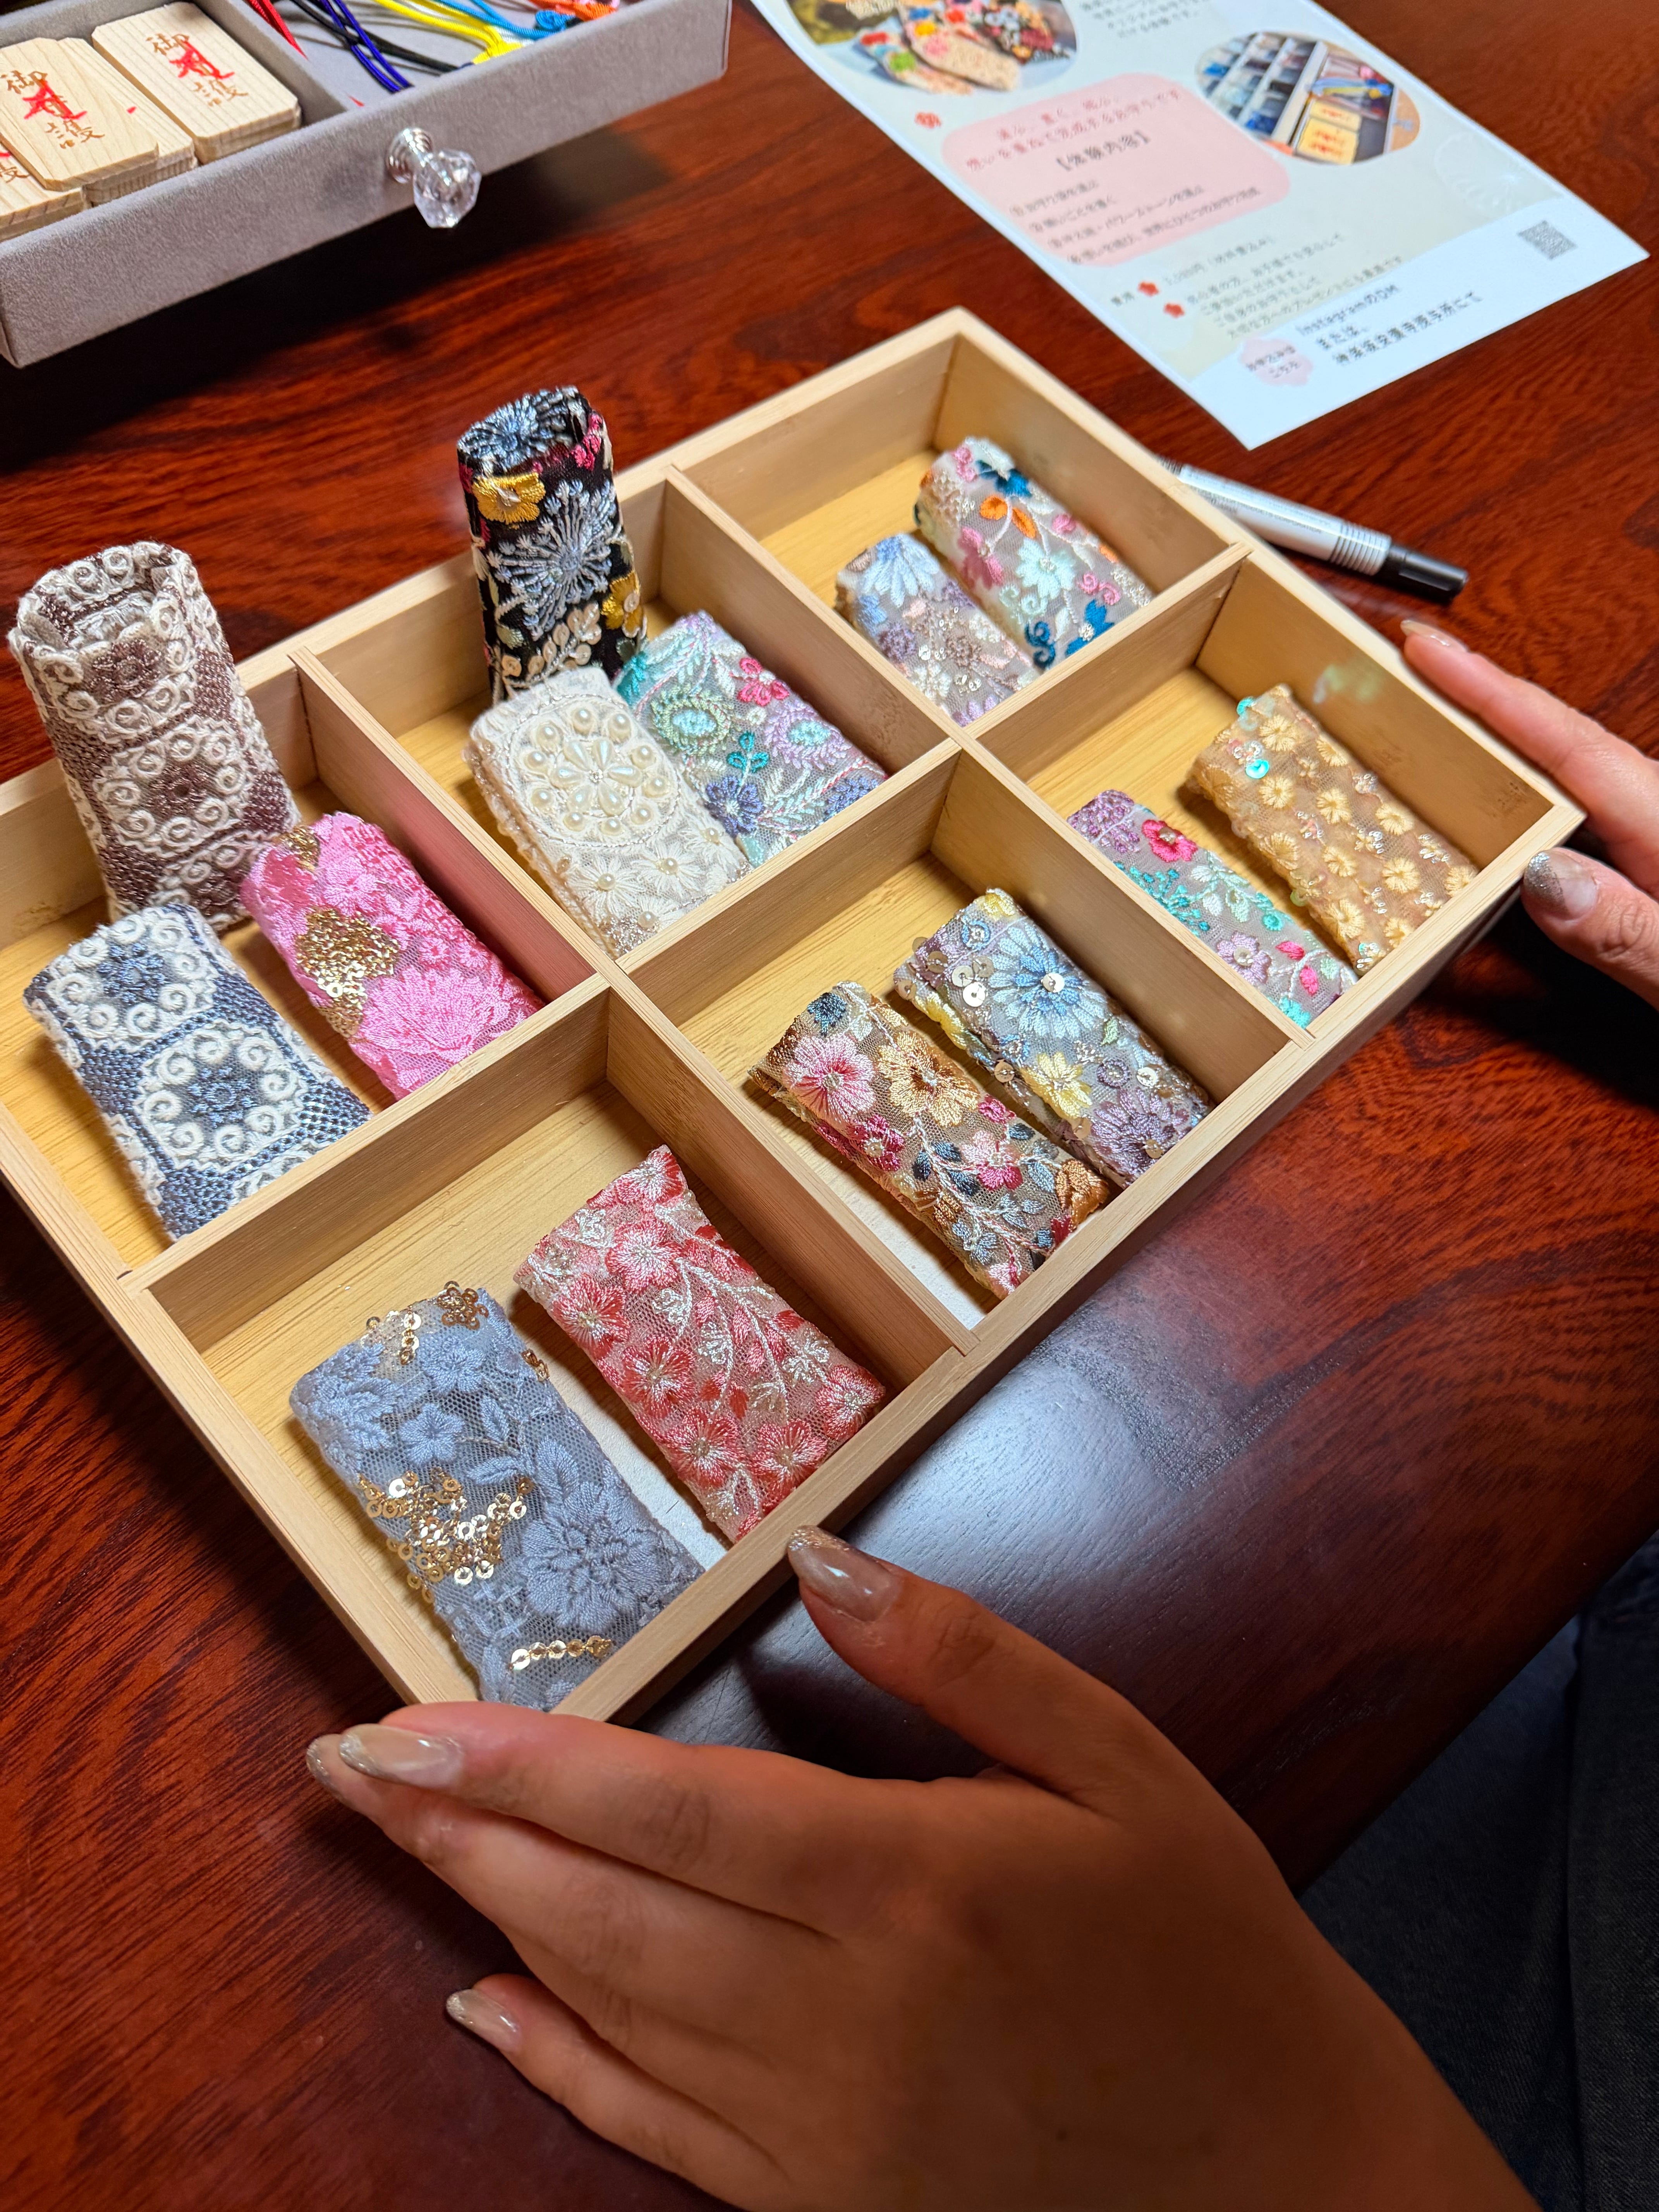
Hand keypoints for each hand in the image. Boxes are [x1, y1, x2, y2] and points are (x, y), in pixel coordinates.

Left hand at [308, 1532, 1533, 2210]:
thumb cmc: (1205, 1949)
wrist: (1287, 2176)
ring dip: (487, 1921)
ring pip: (608, 2011)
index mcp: (913, 1885)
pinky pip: (655, 2137)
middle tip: (351, 1768)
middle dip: (458, 1832)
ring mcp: (825, 2134)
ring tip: (400, 1846)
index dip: (517, 1766)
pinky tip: (487, 2007)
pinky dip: (559, 2066)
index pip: (664, 1809)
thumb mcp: (1118, 1765)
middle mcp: (846, 2016)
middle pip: (601, 1910)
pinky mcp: (825, 2207)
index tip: (401, 1725)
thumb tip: (819, 1559)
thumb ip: (965, 1657)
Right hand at [1402, 621, 1658, 1008]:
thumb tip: (1541, 875)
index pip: (1565, 745)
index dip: (1488, 690)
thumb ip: (1630, 931)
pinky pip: (1591, 827)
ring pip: (1576, 786)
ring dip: (1506, 756)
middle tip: (1407, 674)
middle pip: (1565, 748)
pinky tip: (1509, 827)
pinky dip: (1537, 810)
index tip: (1421, 645)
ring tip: (1436, 736)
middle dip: (1483, 704)